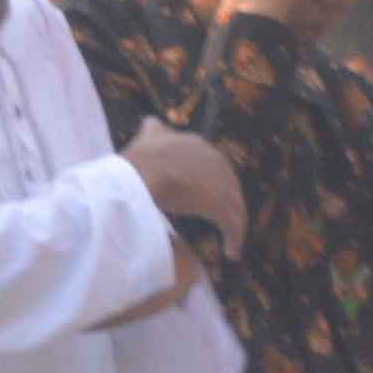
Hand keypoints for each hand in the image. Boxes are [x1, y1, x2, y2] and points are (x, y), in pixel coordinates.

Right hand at [123, 115, 246, 261]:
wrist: (139, 175)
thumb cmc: (138, 161)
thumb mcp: (146, 139)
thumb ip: (151, 131)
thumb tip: (150, 120)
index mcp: (197, 144)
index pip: (210, 163)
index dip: (205, 180)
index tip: (199, 195)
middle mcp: (216, 161)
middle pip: (226, 185)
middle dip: (221, 203)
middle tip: (214, 220)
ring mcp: (221, 184)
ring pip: (233, 207)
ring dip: (232, 226)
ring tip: (229, 244)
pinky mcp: (222, 206)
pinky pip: (233, 225)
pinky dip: (234, 239)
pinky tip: (231, 252)